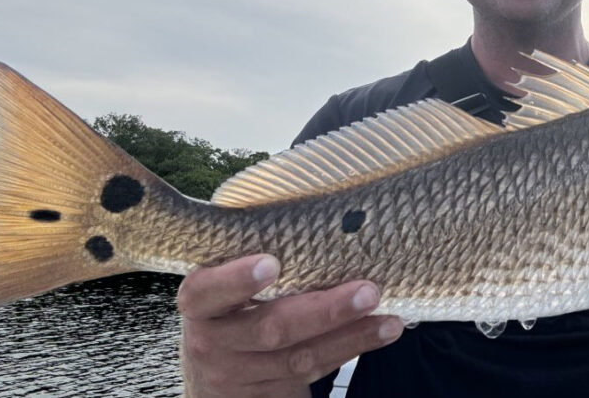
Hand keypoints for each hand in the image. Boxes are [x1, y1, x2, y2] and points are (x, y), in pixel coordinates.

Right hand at [177, 254, 403, 396]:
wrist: (217, 369)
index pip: (208, 291)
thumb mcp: (225, 280)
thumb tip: (320, 210)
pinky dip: (348, 350)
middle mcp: (212, 342)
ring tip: (388, 319)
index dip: (236, 279)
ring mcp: (238, 375)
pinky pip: (311, 375)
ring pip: (298, 359)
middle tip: (367, 291)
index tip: (271, 263)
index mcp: (199, 301)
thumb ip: (255, 253)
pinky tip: (379, 333)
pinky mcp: (265, 396)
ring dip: (351, 337)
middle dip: (324, 312)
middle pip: (270, 329)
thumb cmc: (231, 304)